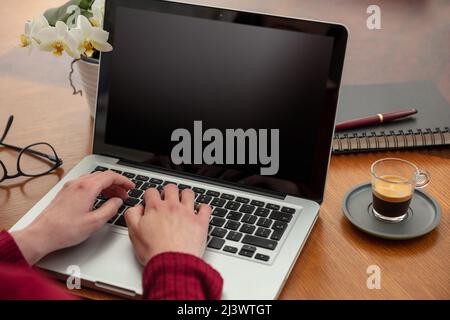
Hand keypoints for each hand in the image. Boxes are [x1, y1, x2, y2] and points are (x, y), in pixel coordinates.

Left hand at [11, 171, 133, 264]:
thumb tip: (117, 202)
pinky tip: (99, 198)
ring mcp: (70, 187)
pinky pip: (85, 184)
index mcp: (87, 188)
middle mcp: (78, 184)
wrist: (42, 234)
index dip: (124, 180)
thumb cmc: (64, 230)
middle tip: (125, 193)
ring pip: (94, 179)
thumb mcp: (95, 222)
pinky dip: (97, 188)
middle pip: (102, 176)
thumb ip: (110, 209)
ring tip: (114, 197)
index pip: (110, 176)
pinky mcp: (65, 192)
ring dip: (107, 186)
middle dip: (116, 183)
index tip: (131, 186)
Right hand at [125, 184, 211, 264]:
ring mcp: (188, 213)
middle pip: (171, 188)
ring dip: (186, 196)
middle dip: (168, 192)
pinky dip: (203, 208)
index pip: (151, 191)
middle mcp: (172, 207)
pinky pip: (205, 208)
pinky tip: (199, 212)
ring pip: (188, 193)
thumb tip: (137, 207)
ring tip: (184, 203)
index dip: (150, 196)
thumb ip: (132, 215)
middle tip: (168, 200)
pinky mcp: (200, 222)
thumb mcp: (133, 233)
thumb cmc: (154, 252)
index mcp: (156, 208)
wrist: (172, 264)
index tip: (151, 201)